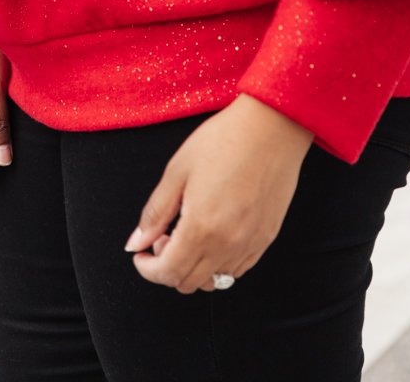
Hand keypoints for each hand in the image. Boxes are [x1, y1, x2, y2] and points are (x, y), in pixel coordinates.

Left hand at [124, 94, 313, 293]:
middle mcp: (227, 244)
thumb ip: (156, 212)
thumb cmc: (224, 140)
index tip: (142, 254)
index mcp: (201, 228)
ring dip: (195, 266)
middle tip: (164, 236)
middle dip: (168, 266)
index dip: (148, 269)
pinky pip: (238, 269)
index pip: (168, 273)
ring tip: (191, 232)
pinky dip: (220, 263)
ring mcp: (250, 244)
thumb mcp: (178, 170)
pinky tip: (215, 233)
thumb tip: (136, 243)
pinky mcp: (267, 237)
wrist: (272, 126)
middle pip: (189, 283)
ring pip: (215, 280)